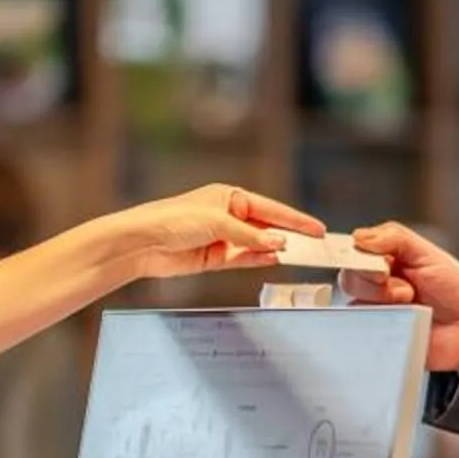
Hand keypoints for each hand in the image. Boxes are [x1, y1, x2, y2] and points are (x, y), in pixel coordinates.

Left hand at [107, 184, 322, 281]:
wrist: (142, 243)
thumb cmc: (172, 220)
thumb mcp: (217, 223)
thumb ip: (250, 236)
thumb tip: (278, 244)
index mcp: (229, 197)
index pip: (271, 208)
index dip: (295, 219)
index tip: (317, 229)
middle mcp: (228, 216)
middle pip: (267, 227)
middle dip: (290, 236)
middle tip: (316, 246)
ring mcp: (223, 239)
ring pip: (258, 245)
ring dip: (276, 249)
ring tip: (301, 256)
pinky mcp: (215, 258)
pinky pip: (244, 259)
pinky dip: (259, 260)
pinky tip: (275, 260)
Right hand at [343, 221, 458, 371]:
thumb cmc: (453, 288)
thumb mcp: (426, 252)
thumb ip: (394, 237)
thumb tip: (359, 237)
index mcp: (383, 260)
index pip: (353, 253)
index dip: (357, 257)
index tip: (380, 266)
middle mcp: (374, 285)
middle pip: (349, 279)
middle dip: (375, 282)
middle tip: (405, 289)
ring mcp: (375, 312)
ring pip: (353, 305)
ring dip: (382, 303)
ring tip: (410, 304)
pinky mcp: (378, 337)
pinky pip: (362, 331)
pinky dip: (377, 325)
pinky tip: (401, 322)